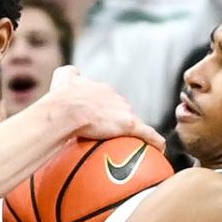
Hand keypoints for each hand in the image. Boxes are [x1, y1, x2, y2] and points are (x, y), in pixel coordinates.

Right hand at [44, 65, 166, 150]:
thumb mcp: (62, 80)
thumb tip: (71, 73)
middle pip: (122, 109)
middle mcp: (115, 97)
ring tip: (134, 143)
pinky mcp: (129, 124)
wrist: (66, 110)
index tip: (104, 118)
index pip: (109, 98)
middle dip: (119, 120)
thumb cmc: (61, 98)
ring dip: (132, 131)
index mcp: (101, 89)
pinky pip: (147, 133)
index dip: (107, 108)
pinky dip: (154, 140)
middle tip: (112, 134)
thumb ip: (68, 75)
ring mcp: (123, 110)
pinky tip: (160, 149)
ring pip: (132, 121)